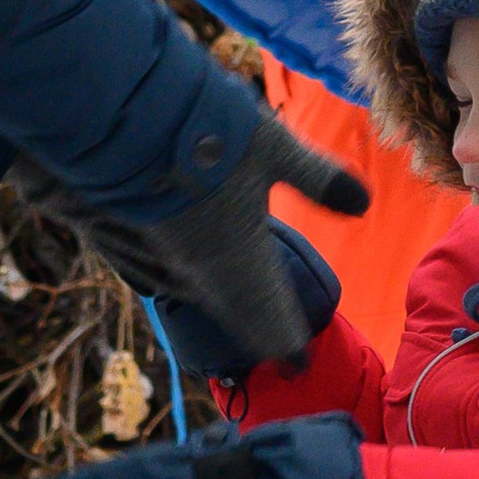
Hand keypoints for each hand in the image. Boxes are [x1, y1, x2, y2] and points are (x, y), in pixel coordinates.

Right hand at [77, 109, 368, 372]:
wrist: (114, 115)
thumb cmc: (206, 130)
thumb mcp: (276, 147)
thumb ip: (318, 179)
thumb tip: (364, 203)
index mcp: (240, 259)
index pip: (271, 320)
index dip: (288, 344)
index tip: (299, 364)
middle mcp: (197, 270)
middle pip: (232, 314)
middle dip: (257, 332)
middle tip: (273, 349)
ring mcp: (156, 254)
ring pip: (192, 294)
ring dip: (218, 307)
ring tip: (234, 316)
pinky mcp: (122, 234)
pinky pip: (155, 272)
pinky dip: (177, 279)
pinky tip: (176, 273)